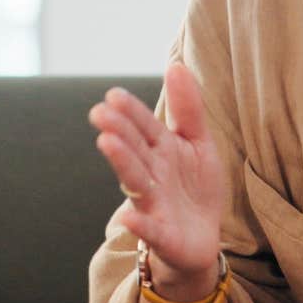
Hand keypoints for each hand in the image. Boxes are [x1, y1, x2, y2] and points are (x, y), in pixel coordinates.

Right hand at [88, 61, 227, 294]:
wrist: (202, 237)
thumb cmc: (195, 186)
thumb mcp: (197, 142)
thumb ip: (187, 108)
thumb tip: (175, 65)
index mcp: (160, 149)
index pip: (144, 126)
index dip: (131, 111)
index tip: (113, 94)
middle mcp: (152, 173)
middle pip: (134, 149)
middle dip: (119, 131)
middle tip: (100, 113)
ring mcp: (154, 204)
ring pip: (136, 181)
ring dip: (122, 163)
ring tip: (107, 143)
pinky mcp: (163, 235)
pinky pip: (150, 230)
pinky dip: (140, 226)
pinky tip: (130, 220)